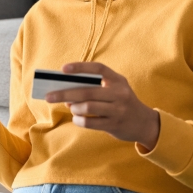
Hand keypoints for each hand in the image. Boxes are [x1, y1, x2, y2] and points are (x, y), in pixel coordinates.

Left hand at [45, 62, 159, 150]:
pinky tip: (77, 118)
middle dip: (64, 93)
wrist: (144, 123)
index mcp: (117, 80)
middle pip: (87, 91)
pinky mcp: (115, 125)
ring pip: (88, 107)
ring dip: (74, 108)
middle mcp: (119, 93)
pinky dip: (79, 120)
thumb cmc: (121, 102)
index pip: (98, 68)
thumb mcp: (113, 90)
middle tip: (49, 96)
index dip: (80, 67)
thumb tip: (66, 91)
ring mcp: (118, 110)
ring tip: (71, 107)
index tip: (63, 69)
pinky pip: (90, 122)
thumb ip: (93, 88)